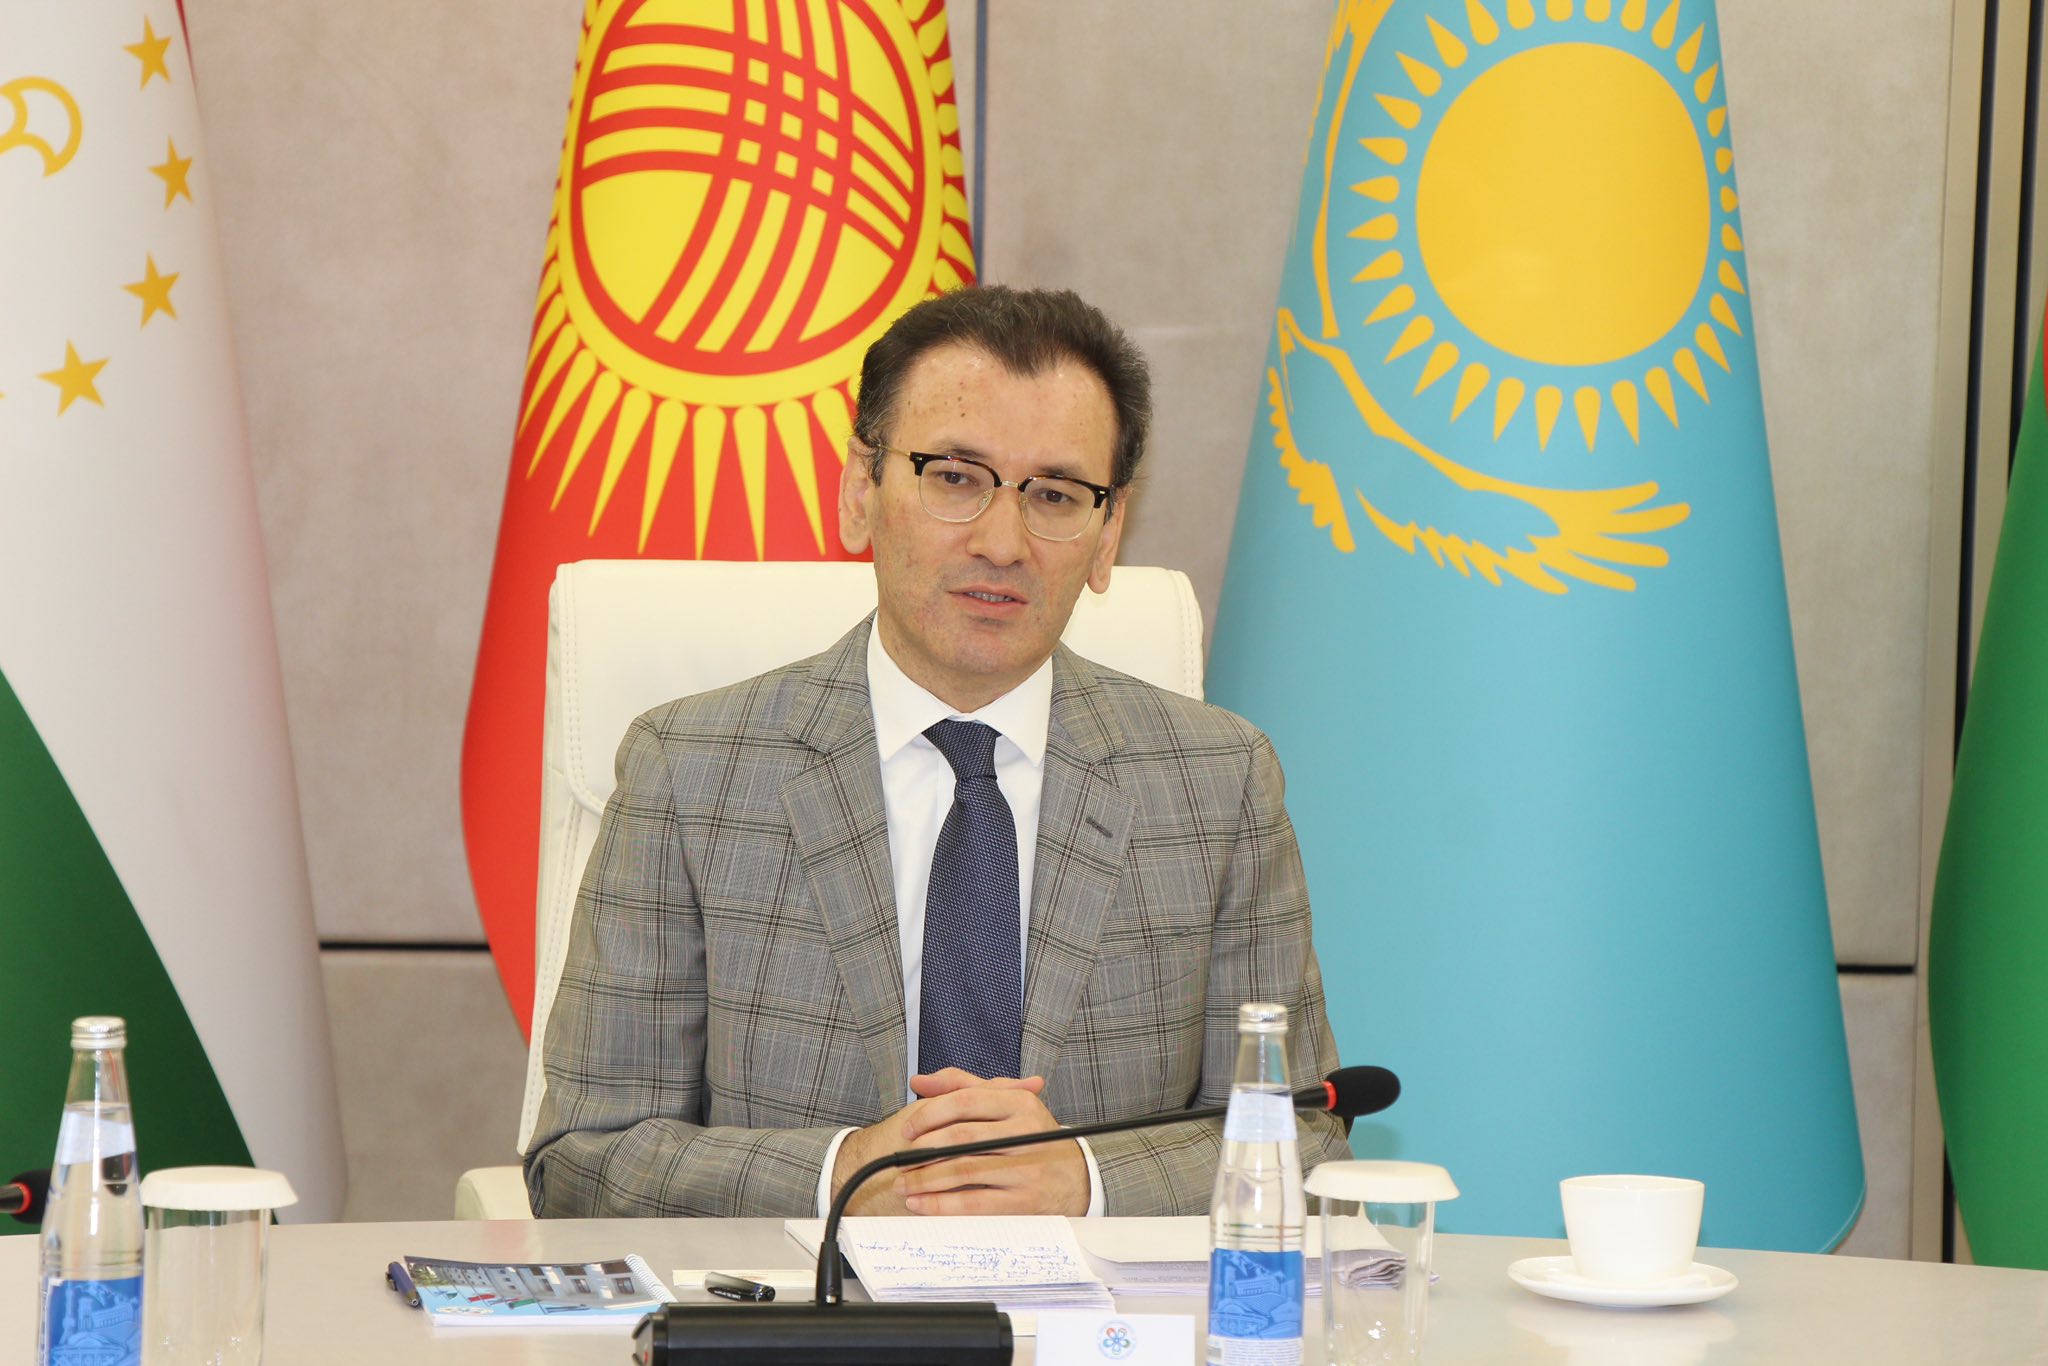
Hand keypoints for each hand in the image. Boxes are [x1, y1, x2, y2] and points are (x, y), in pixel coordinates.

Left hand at [897, 1071, 1087, 1216]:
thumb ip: (963, 1087)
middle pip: (961, 1137)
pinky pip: (975, 1203)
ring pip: (964, 1170)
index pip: (965, 1100)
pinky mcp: (1025, 1201)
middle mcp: (1027, 1132)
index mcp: (1021, 1103)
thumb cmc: (1033, 1139)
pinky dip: (942, 1205)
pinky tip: (922, 1204)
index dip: (930, 1114)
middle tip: (899, 1161)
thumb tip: (920, 1081)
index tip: (908, 1129)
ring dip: (925, 1180)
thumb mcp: (1008, 1105)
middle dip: (922, 1151)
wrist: (1077, 1179)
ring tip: (903, 1184)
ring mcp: (1027, 1168)